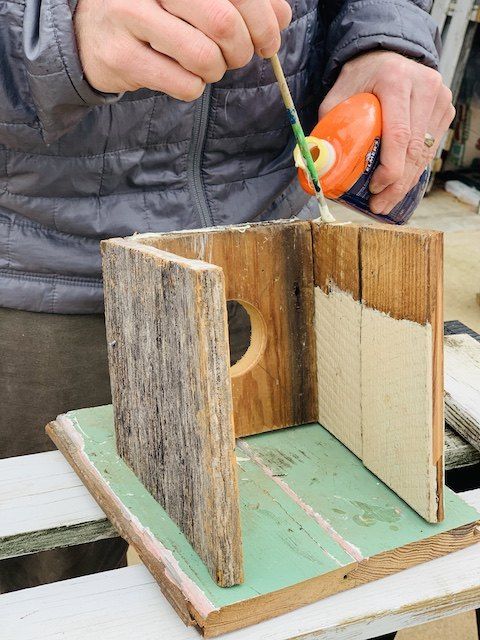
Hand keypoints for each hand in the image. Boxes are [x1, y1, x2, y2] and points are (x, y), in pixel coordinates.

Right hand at [74, 0, 290, 100]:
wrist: (90, 29)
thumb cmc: (155, 11)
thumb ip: (241, 1)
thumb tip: (281, 17)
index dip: (264, 20)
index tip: (269, 40)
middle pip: (224, 23)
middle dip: (242, 50)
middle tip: (237, 57)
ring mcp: (131, 17)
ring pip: (204, 57)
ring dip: (217, 71)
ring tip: (206, 66)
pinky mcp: (122, 57)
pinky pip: (183, 84)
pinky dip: (193, 88)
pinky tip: (182, 76)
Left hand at [319, 51, 454, 214]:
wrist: (387, 56)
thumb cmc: (360, 77)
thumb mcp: (338, 93)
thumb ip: (329, 123)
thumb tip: (318, 162)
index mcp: (396, 81)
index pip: (398, 134)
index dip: (390, 167)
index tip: (375, 187)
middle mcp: (424, 87)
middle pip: (413, 149)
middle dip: (396, 184)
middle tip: (379, 206)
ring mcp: (439, 99)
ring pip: (425, 153)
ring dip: (406, 182)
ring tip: (387, 202)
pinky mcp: (445, 109)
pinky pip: (430, 148)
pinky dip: (415, 170)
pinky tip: (400, 186)